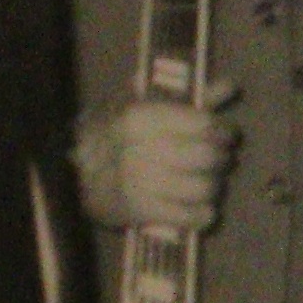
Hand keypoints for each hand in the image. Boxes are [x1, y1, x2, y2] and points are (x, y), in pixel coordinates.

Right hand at [77, 81, 238, 229]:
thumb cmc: (113, 133)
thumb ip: (189, 97)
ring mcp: (139, 184)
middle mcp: (140, 150)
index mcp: (141, 117)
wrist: (71, 174)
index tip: (227, 134)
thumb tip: (231, 85)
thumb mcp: (144, 105)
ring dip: (215, 186)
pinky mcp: (140, 213)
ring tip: (210, 181)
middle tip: (221, 158)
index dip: (224, 130)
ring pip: (204, 188)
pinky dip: (204, 215)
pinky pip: (189, 217)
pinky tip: (203, 209)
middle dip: (222, 158)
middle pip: (208, 157)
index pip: (203, 124)